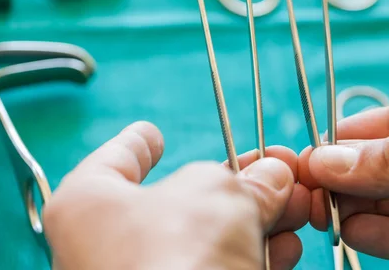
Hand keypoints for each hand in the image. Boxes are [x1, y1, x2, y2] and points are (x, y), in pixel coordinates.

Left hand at [44, 122, 309, 269]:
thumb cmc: (179, 252)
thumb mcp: (219, 192)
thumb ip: (245, 178)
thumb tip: (273, 175)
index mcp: (90, 205)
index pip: (114, 161)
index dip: (138, 144)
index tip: (152, 133)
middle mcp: (106, 248)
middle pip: (181, 201)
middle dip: (240, 183)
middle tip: (278, 169)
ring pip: (210, 240)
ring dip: (260, 220)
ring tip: (298, 204)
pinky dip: (255, 256)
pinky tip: (288, 246)